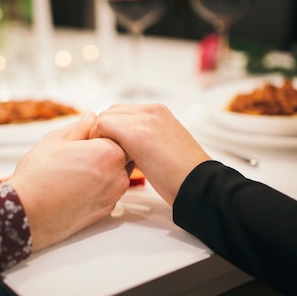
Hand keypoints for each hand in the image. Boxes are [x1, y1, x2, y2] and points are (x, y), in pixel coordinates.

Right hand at [8, 113, 130, 251]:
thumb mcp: (57, 139)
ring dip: (102, 168)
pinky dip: (97, 185)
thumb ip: (81, 127)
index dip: (100, 132)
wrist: (27, 213)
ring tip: (74, 170)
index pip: (118, 134)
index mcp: (110, 153)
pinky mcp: (105, 211)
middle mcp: (118, 176)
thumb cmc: (38, 177)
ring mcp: (113, 196)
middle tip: (78, 153)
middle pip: (122, 155)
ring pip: (116, 174)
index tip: (83, 137)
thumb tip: (91, 119)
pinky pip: (108, 191)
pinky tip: (75, 185)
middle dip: (105, 150)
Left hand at [90, 104, 210, 205]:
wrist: (199, 184)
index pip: (123, 111)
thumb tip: (128, 147)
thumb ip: (148, 139)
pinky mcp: (136, 133)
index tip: (109, 147)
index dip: (112, 129)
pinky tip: (103, 157)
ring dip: (100, 135)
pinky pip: (103, 125)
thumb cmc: (183, 175)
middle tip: (104, 153)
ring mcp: (144, 120)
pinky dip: (97, 139)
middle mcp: (151, 111)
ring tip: (104, 157)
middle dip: (104, 130)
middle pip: (111, 111)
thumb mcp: (166, 147)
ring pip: (105, 117)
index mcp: (159, 112)